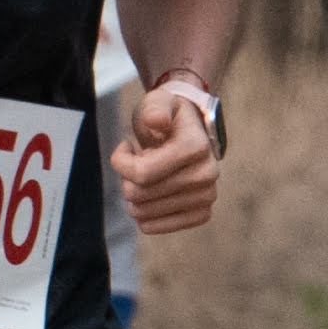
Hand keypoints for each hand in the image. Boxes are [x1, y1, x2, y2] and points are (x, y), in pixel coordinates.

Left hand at [113, 76, 221, 235]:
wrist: (191, 128)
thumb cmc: (167, 115)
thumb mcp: (158, 101)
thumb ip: (155, 108)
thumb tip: (157, 121)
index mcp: (196, 148)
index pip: (140, 173)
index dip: (121, 161)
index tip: (126, 147)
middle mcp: (206, 175)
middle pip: (138, 195)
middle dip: (127, 178)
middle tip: (139, 160)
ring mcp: (207, 197)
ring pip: (142, 213)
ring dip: (136, 193)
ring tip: (149, 173)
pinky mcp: (201, 213)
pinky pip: (154, 227)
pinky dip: (144, 212)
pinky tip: (154, 192)